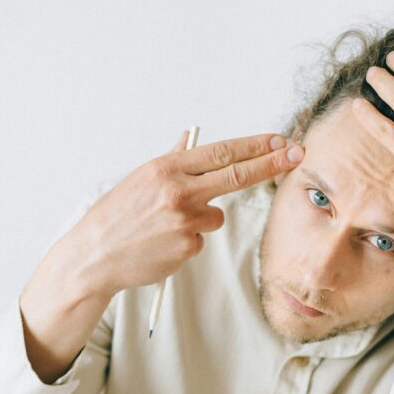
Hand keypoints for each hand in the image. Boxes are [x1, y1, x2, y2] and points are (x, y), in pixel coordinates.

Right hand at [68, 131, 303, 297]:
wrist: (94, 254)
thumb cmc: (118, 214)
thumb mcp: (141, 179)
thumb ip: (173, 160)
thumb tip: (191, 138)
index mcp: (167, 168)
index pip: (222, 153)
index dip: (256, 146)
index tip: (281, 141)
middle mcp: (179, 191)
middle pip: (237, 175)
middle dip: (271, 163)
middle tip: (299, 154)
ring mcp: (184, 221)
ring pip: (217, 216)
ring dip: (202, 219)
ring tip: (165, 226)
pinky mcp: (187, 247)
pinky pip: (201, 240)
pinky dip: (187, 241)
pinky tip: (162, 243)